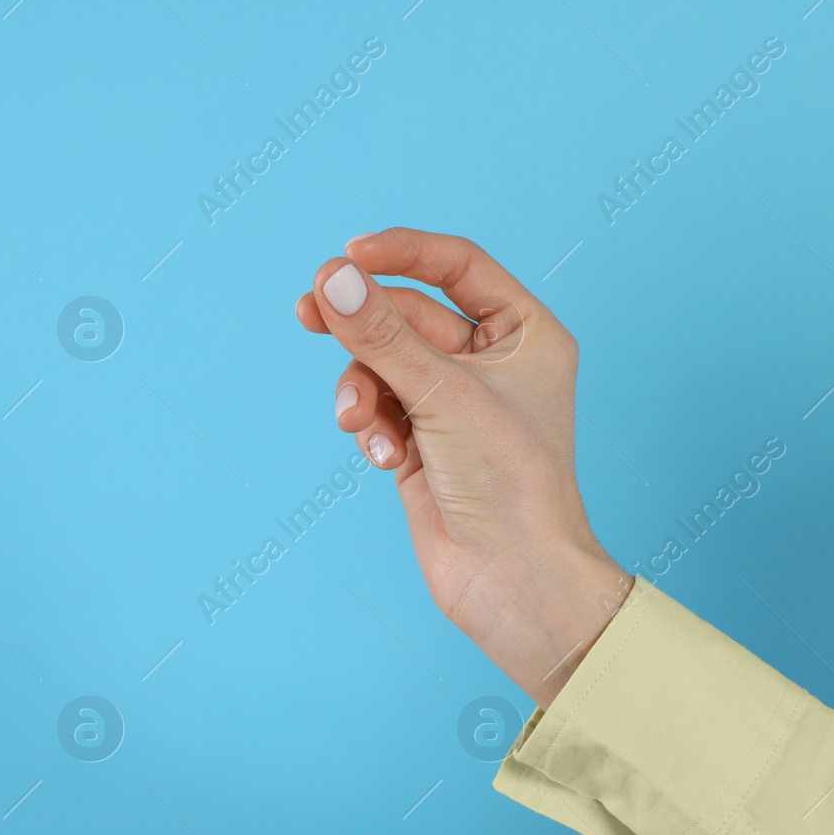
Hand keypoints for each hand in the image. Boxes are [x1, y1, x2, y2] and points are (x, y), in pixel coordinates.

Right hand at [295, 228, 629, 705]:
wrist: (511, 581)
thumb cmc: (511, 484)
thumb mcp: (442, 394)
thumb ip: (380, 334)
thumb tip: (331, 278)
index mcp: (525, 334)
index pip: (457, 266)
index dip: (403, 253)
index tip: (348, 254)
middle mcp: (491, 363)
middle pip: (407, 316)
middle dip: (362, 325)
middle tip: (308, 311)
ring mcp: (453, 405)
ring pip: (383, 365)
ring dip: (362, 389)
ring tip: (359, 422)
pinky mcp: (420, 444)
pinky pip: (377, 410)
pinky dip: (370, 428)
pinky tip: (382, 458)